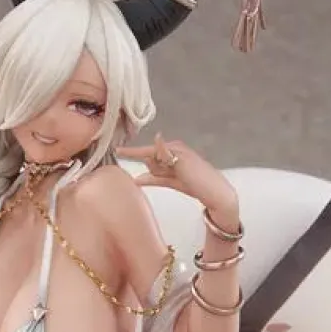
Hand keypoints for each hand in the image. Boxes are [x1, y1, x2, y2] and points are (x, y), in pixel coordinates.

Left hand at [118, 133, 237, 219]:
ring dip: (162, 171)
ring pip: (155, 159)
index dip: (132, 152)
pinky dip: (159, 148)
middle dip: (155, 171)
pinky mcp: (180, 154)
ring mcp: (177, 148)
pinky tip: (158, 140)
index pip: (149, 152)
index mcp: (172, 150)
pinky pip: (163, 152)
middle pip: (150, 157)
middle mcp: (173, 146)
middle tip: (176, 178)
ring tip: (182, 176)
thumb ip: (154, 178)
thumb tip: (135, 179)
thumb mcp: (170, 181)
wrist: (213, 190)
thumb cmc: (194, 185)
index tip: (117, 151)